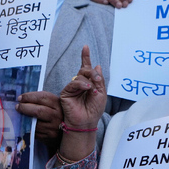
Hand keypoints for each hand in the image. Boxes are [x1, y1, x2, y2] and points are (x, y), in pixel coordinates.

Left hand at [17, 90, 62, 150]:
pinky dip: (28, 128)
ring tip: (19, 115)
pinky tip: (25, 124)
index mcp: (59, 104)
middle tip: (17, 106)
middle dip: (25, 107)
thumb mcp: (54, 105)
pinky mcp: (49, 137)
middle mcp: (57, 116)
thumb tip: (23, 98)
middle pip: (38, 110)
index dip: (29, 96)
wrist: (68, 131)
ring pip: (35, 123)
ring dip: (24, 119)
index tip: (20, 98)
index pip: (43, 97)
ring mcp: (53, 128)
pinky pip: (35, 132)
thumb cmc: (56, 114)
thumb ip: (43, 101)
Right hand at [56, 46, 104, 161]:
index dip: (85, 57)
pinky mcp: (66, 92)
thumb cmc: (94, 110)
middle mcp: (80, 84)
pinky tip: (87, 89)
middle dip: (92, 72)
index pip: (86, 68)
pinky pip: (73, 83)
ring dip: (88, 80)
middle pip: (84, 70)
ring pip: (80, 76)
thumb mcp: (102, 93)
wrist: (87, 121)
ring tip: (92, 89)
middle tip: (97, 80)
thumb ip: (99, 79)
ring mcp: (72, 88)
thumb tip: (97, 65)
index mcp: (88, 83)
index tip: (85, 47)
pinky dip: (81, 84)